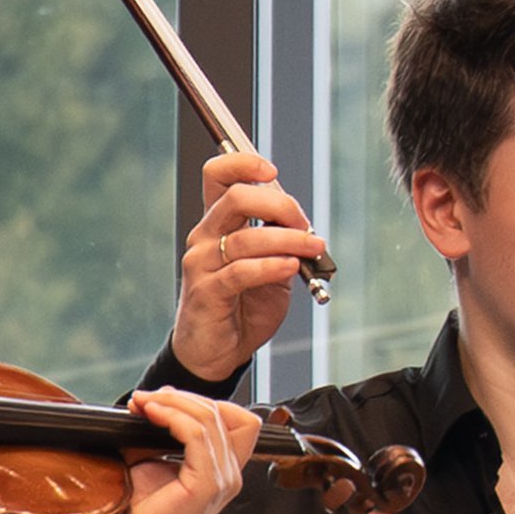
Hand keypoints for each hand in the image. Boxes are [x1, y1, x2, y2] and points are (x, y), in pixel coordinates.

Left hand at [107, 380, 261, 513]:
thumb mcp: (153, 463)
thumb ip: (162, 435)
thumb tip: (152, 401)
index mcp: (223, 471)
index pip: (238, 420)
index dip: (204, 402)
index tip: (164, 399)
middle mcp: (229, 475)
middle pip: (227, 412)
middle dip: (185, 397)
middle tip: (148, 398)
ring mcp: (222, 481)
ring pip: (211, 418)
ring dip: (174, 403)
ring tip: (144, 403)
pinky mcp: (206, 485)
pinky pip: (197, 434)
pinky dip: (173, 417)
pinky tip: (152, 414)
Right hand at [167, 145, 330, 381]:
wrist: (219, 350)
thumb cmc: (244, 304)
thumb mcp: (269, 263)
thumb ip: (278, 237)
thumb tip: (301, 219)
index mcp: (218, 222)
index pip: (217, 175)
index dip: (243, 163)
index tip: (271, 170)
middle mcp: (204, 237)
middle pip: (236, 198)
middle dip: (280, 205)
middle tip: (305, 225)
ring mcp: (201, 264)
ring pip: (246, 237)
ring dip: (289, 240)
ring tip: (313, 248)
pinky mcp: (207, 292)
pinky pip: (241, 271)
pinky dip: (271, 266)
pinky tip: (289, 268)